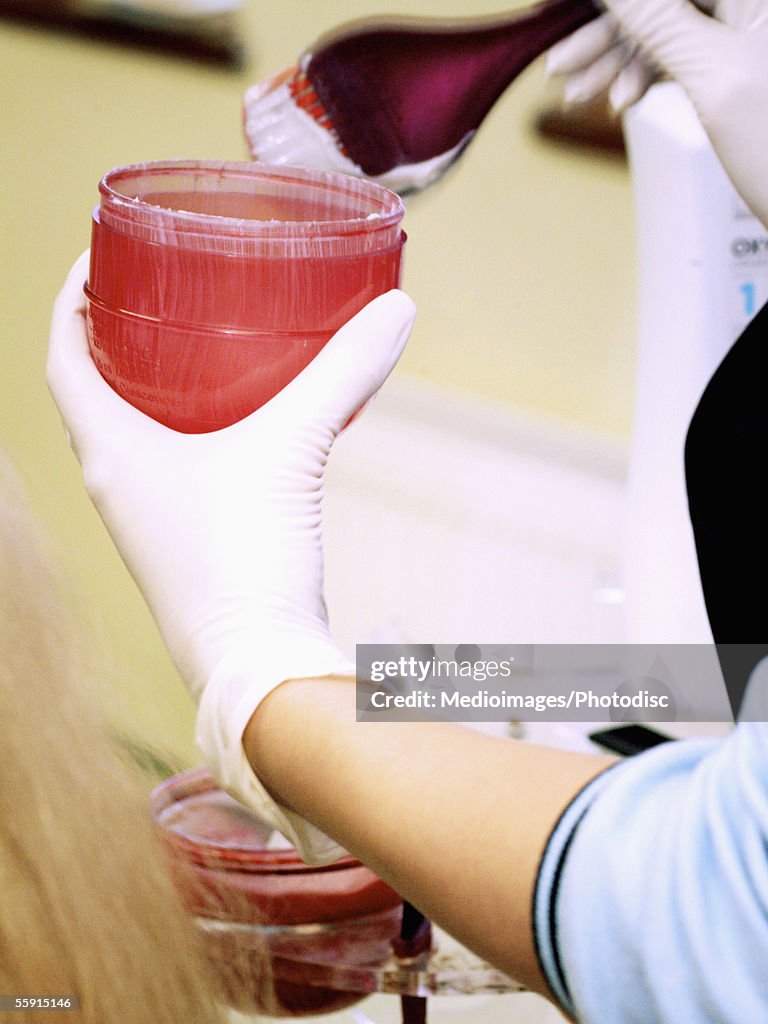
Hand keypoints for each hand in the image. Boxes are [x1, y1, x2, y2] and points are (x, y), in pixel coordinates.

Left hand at [48, 251, 415, 862]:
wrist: (258, 661)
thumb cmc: (243, 563)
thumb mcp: (291, 449)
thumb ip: (342, 375)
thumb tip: (395, 309)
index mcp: (110, 452)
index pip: (62, 359)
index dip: (70, 302)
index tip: (99, 260)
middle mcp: (117, 483)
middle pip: (96, 391)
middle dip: (117, 336)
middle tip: (160, 291)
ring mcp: (150, 516)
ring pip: (137, 430)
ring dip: (156, 384)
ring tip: (201, 340)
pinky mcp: (189, 538)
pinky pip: (177, 466)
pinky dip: (198, 429)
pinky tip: (248, 415)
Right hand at [548, 0, 767, 228]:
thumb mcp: (714, 77)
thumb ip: (657, 19)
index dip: (604, 0)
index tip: (555, 10)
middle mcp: (757, 1)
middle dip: (609, 32)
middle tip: (561, 70)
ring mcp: (753, 27)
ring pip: (669, 23)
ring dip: (619, 60)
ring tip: (578, 97)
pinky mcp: (746, 56)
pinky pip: (684, 50)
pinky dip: (647, 77)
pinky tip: (620, 104)